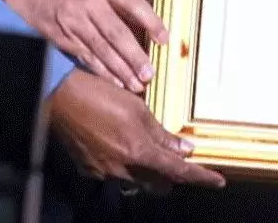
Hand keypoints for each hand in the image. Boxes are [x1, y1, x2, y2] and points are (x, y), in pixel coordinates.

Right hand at [4, 0, 165, 92]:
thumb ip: (122, 7)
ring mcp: (75, 22)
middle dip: (134, 55)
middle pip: (115, 32)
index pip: (131, 2)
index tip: (164, 39)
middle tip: (149, 73)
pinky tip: (117, 82)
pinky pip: (88, 58)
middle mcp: (88, 4)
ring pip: (102, 50)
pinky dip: (104, 72)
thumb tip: (151, 30)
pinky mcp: (65, 39)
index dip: (150, 20)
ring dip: (121, 70)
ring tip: (138, 83)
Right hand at [48, 70, 224, 191]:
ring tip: (145, 147)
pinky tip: (118, 144)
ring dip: (147, 169)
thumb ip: (160, 133)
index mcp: (139, 152)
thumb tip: (183, 148)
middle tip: (177, 158)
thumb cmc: (99, 93)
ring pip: (136, 180)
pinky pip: (114, 173)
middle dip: (171, 176)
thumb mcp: (137, 108)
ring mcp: (104, 171)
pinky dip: (124, 163)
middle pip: (158, 184)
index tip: (217, 181)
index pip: (179, 172)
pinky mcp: (89, 169)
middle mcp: (123, 169)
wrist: (60, 96)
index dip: (200, 177)